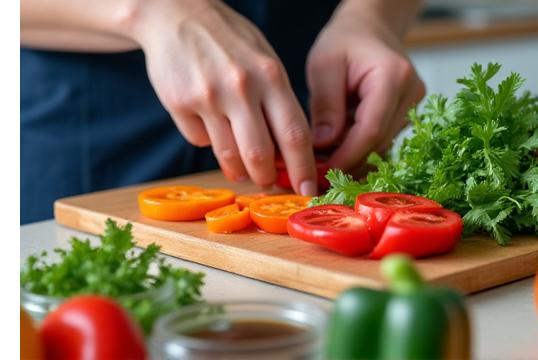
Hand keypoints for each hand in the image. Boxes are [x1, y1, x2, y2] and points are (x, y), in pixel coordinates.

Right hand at [130, 0, 316, 194]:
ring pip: (228, 156)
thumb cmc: (229, 41)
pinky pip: (200, 141)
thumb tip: (289, 150)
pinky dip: (208, 141)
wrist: (175, 13)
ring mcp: (207, 97)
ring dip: (239, 171)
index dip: (304, 168)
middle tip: (270, 182)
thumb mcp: (265, 61)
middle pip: (261, 154)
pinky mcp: (179, 104)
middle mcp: (240, 87)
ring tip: (243, 170)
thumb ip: (278, 102)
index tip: (307, 189)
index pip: (295, 134)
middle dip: (268, 178)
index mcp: (270, 76)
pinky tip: (210, 123)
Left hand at [306, 7, 424, 170]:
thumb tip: (323, 146)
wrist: (369, 30)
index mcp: (393, 77)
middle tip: (316, 174)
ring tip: (323, 158)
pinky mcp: (407, 116)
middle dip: (347, 161)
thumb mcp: (324, 66)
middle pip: (379, 143)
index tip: (321, 172)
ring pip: (381, 146)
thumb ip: (325, 106)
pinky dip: (360, 149)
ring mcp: (413, 106)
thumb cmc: (344, 42)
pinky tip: (338, 149)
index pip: (371, 129)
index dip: (346, 156)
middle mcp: (411, 94)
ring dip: (353, 156)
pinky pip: (383, 141)